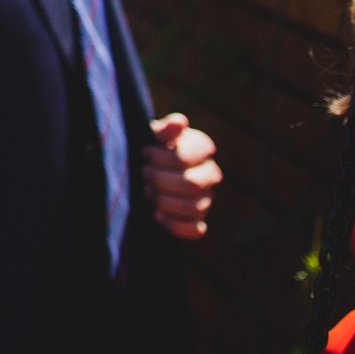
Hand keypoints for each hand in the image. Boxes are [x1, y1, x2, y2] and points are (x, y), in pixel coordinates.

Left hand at [142, 112, 220, 238]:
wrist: (147, 164)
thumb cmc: (152, 145)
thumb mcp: (154, 133)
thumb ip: (165, 128)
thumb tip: (179, 122)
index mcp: (203, 148)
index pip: (185, 159)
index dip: (160, 158)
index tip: (145, 152)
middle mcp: (210, 173)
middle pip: (191, 185)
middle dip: (160, 180)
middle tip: (144, 172)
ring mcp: (206, 198)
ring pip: (193, 207)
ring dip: (164, 200)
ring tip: (147, 190)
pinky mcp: (198, 219)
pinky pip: (195, 230)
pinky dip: (173, 224)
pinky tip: (156, 214)